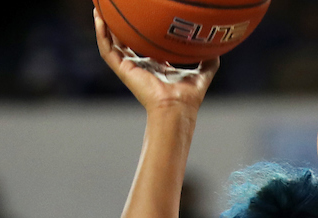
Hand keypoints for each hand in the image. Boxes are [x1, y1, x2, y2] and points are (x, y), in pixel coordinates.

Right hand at [93, 7, 218, 111]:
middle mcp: (141, 66)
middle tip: (113, 7)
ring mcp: (130, 68)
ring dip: (103, 25)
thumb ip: (209, 60)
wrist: (177, 108)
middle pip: (124, 40)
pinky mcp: (123, 71)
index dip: (138, 30)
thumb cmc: (189, 96)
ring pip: (111, 43)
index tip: (137, 15)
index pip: (143, 44)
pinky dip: (101, 35)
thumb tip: (218, 47)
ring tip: (99, 7)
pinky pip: (107, 50)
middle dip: (117, 24)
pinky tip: (99, 19)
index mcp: (155, 65)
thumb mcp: (203, 72)